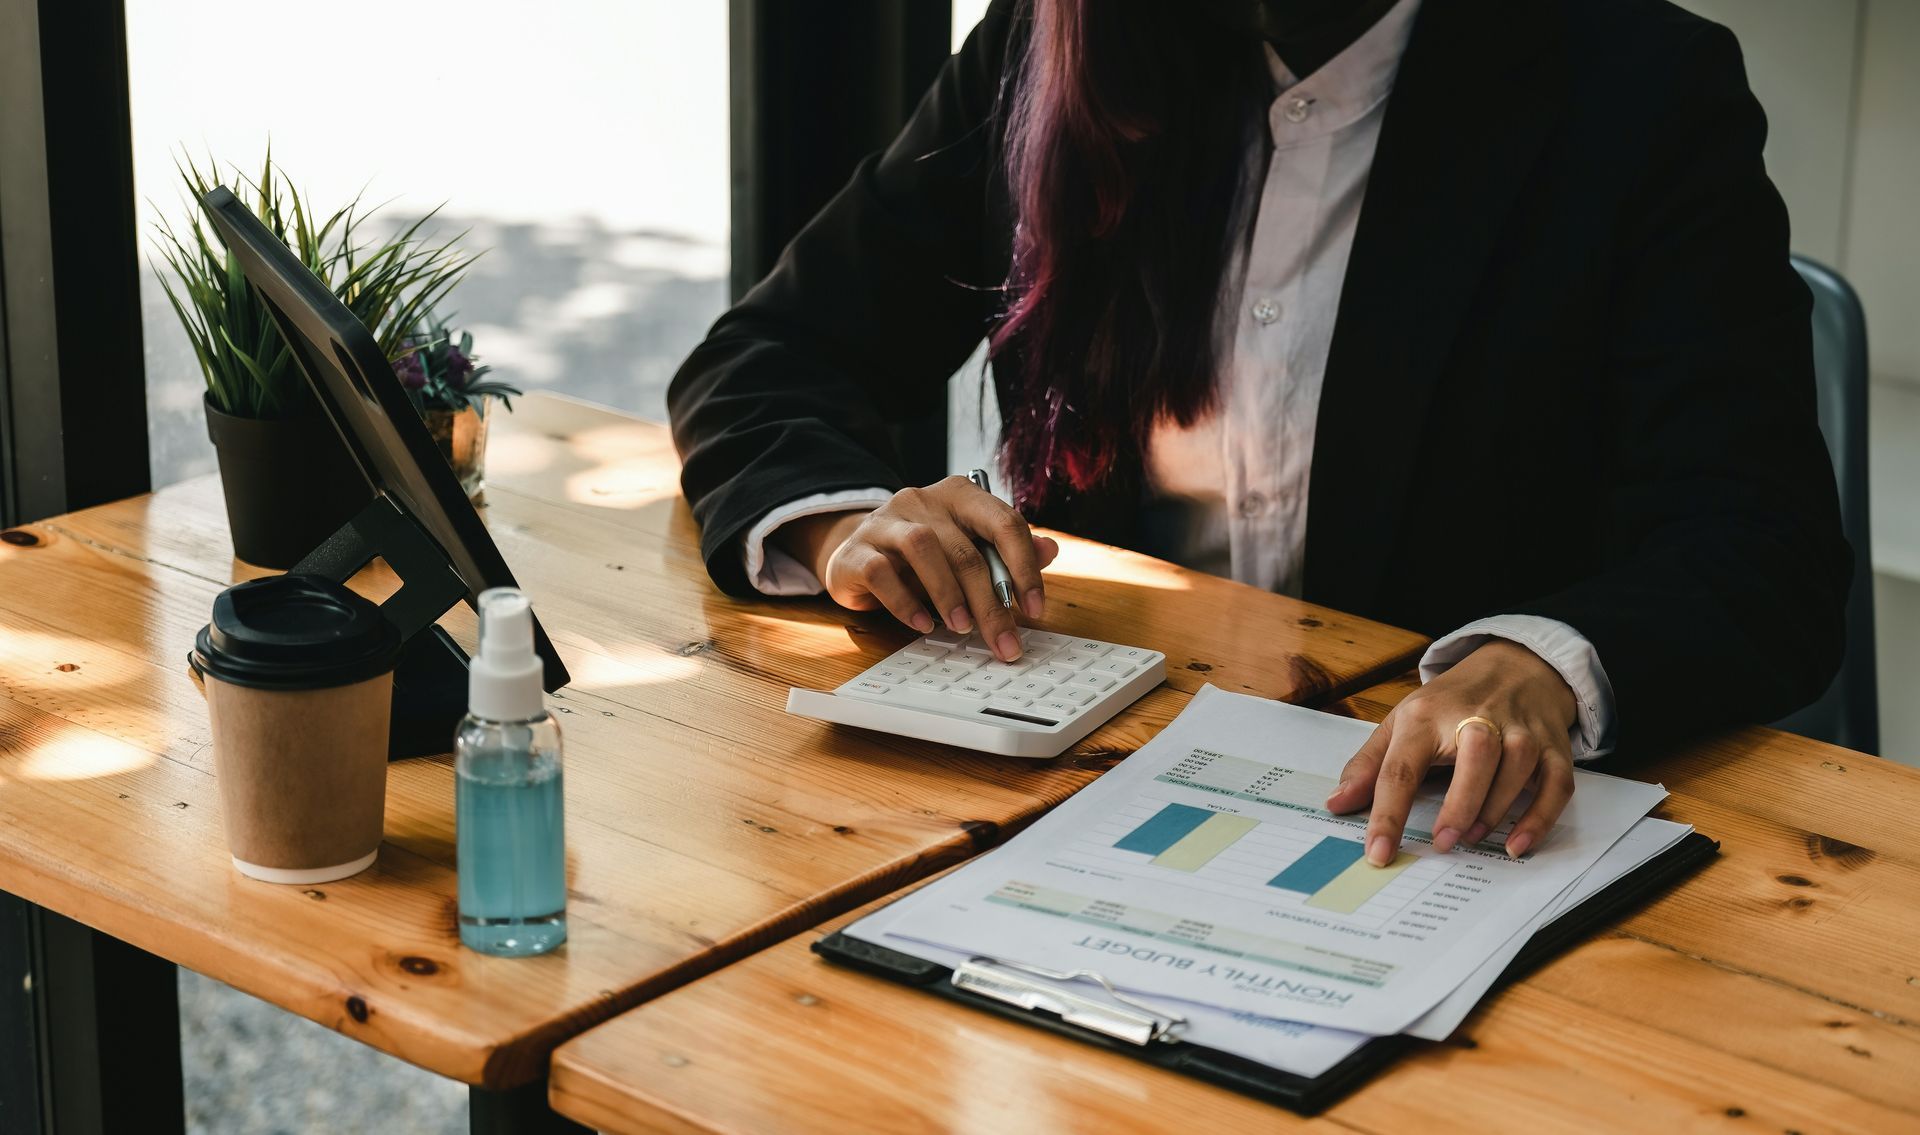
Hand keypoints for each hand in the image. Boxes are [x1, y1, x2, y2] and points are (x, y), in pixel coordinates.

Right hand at [772, 477, 1059, 661]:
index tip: (1034, 609)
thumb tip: (1050, 550)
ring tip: (962, 628)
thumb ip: (1007, 551)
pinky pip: (882, 572)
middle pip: (965, 548)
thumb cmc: (923, 557)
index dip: (1025, 567)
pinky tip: (922, 624)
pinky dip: (905, 602)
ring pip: (923, 548)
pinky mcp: (856, 550)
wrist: (858, 554)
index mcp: (960, 495)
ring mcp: (885, 521)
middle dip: (989, 601)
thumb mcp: (967, 550)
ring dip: (948, 594)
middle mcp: (922, 500)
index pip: (1004, 522)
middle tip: (1002, 640)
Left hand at [1326, 640, 1577, 863]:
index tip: (1377, 853)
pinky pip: (1554, 784)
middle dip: (1459, 804)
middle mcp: (1476, 718)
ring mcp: (1519, 731)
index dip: (1387, 814)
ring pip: (1516, 769)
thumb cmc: (1450, 703)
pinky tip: (1518, 844)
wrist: (1513, 665)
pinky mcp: (1552, 747)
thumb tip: (1336, 803)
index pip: (1401, 767)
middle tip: (1442, 844)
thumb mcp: (1402, 722)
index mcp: (1426, 717)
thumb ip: (1369, 765)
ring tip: (1471, 839)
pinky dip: (1540, 817)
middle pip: (1474, 757)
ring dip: (1494, 810)